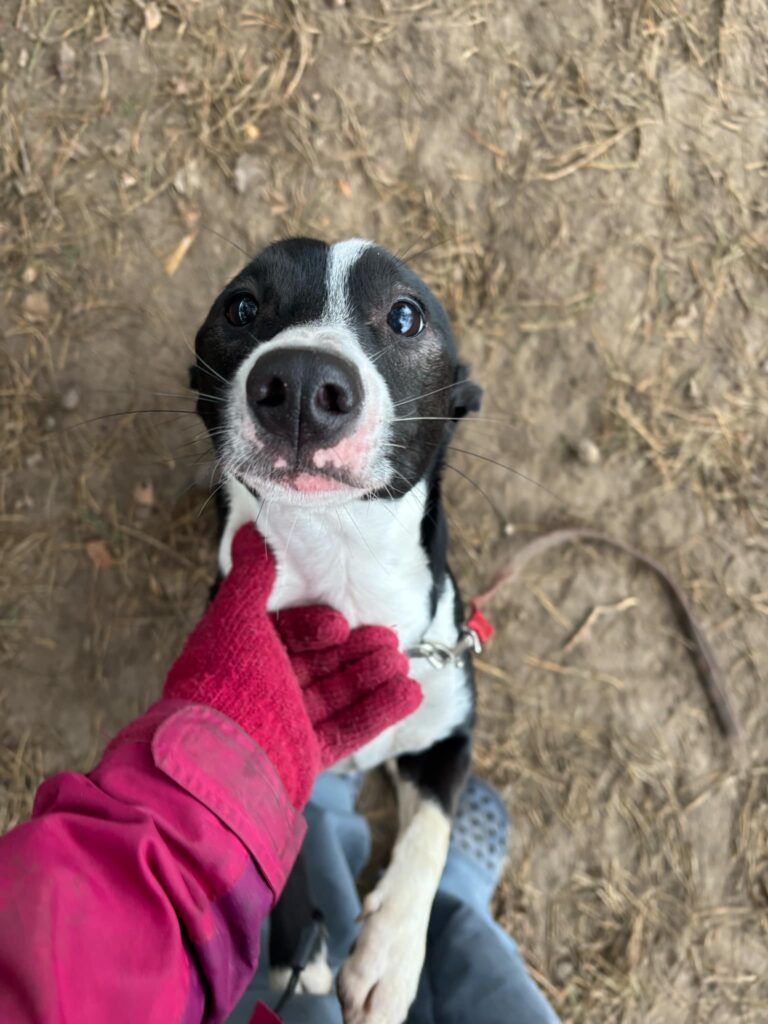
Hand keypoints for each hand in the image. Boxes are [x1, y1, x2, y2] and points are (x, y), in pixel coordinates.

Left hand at [163, 525, 421, 807]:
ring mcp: (285, 726)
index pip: (288, 636)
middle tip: (390, 639)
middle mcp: (263, 690)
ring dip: (373, 678)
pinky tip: (410, 694)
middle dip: (356, 651)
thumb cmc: (226, 682)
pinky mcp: (304, 757)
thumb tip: (250, 531)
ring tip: (404, 663)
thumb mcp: (236, 618)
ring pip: (338, 696)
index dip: (315, 626)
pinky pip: (348, 730)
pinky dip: (379, 712)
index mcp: (243, 657)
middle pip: (320, 665)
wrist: (220, 759)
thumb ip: (251, 577)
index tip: (338, 624)